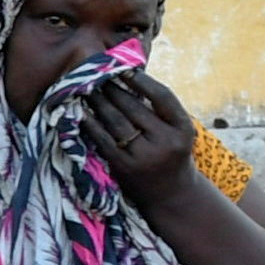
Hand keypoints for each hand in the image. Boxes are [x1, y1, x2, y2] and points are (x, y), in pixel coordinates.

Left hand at [88, 68, 205, 214]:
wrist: (171, 195)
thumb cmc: (172, 155)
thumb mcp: (178, 132)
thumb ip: (160, 111)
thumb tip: (128, 80)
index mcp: (183, 129)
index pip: (163, 97)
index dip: (143, 81)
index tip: (125, 70)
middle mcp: (166, 142)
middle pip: (135, 108)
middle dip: (114, 90)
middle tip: (98, 75)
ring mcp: (144, 156)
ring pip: (117, 122)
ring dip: (99, 103)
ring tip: (87, 89)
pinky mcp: (124, 167)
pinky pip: (103, 140)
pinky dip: (91, 124)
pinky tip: (81, 113)